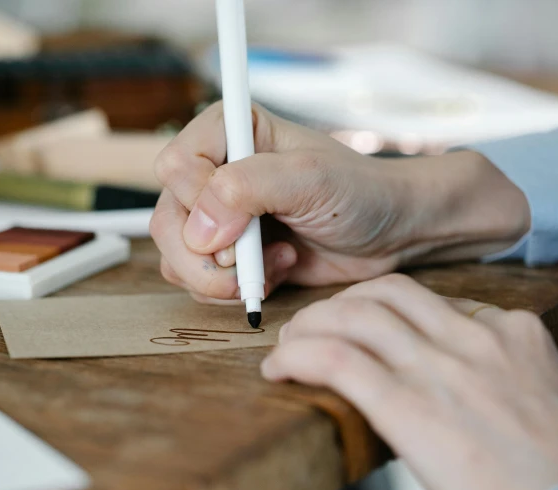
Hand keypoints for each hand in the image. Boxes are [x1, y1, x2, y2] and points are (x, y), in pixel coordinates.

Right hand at [150, 103, 529, 302]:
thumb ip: (248, 188)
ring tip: (276, 262)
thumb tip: (199, 230)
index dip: (199, 202)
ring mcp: (220, 216)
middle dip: (206, 255)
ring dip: (223, 276)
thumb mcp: (309, 178)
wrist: (389, 232)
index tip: (242, 225)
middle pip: (168, 219)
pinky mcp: (231, 253)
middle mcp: (216, 172)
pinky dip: (235, 289)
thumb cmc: (359, 192)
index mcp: (229, 132)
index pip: (175, 166)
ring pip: (177, 257)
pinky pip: (200, 281)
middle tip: (249, 261)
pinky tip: (279, 270)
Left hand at [262, 274, 557, 489]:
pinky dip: (299, 356)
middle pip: (385, 292)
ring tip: (291, 344)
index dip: (382, 307)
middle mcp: (474, 337)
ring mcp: (441, 366)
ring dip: (311, 325)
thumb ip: (498, 369)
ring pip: (354, 315)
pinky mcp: (409, 404)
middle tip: (318, 326)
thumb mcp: (543, 396)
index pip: (429, 297)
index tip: (361, 325)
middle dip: (342, 303)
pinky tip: (280, 369)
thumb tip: (451, 375)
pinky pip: (337, 359)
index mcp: (511, 330)